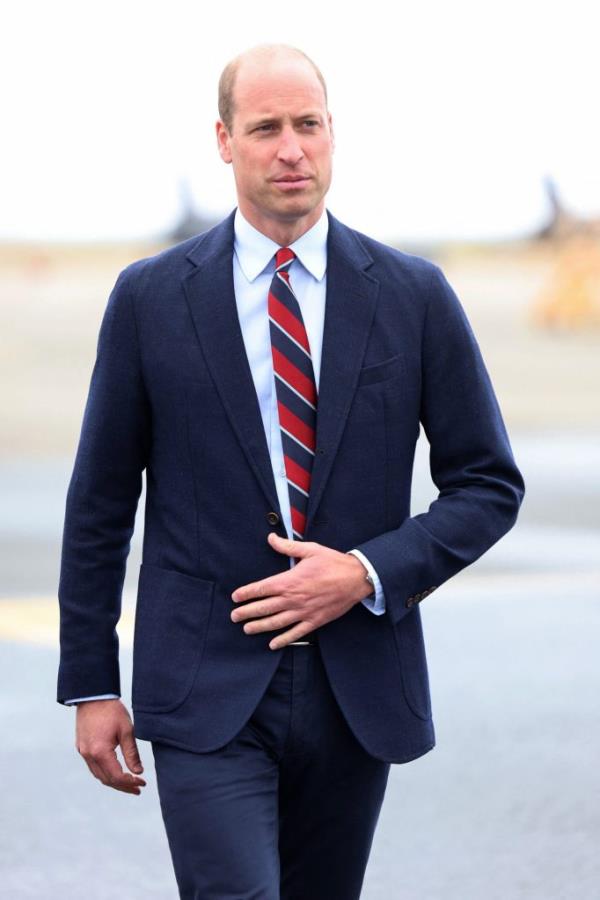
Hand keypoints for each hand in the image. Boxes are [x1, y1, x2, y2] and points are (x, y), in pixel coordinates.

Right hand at [75, 698, 146, 794]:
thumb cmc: (111, 711)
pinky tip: (115, 772)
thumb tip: (138, 772)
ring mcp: (83, 752)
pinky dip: (105, 773)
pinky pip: (93, 767)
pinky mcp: (81, 747)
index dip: (130, 783)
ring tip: (129, 783)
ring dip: (114, 781)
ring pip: (98, 775)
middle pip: (107, 780)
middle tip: (138, 788)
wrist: (93, 696)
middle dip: (123, 786)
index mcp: (100, 752)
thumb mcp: (126, 730)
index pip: (117, 776)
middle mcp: (89, 755)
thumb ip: (132, 753)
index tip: (142, 783)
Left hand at [230, 533, 371, 649]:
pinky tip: (273, 644)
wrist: (356, 578)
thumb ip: (288, 547)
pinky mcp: (315, 621)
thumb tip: (271, 538)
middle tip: (233, 617)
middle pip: (265, 608)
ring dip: (259, 627)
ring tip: (247, 629)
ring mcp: (304, 612)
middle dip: (247, 612)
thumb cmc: (333, 562)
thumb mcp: (310, 550)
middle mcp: (294, 599)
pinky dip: (283, 640)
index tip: (235, 597)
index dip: (246, 593)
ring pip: (276, 623)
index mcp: (290, 580)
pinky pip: (296, 633)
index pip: (262, 588)